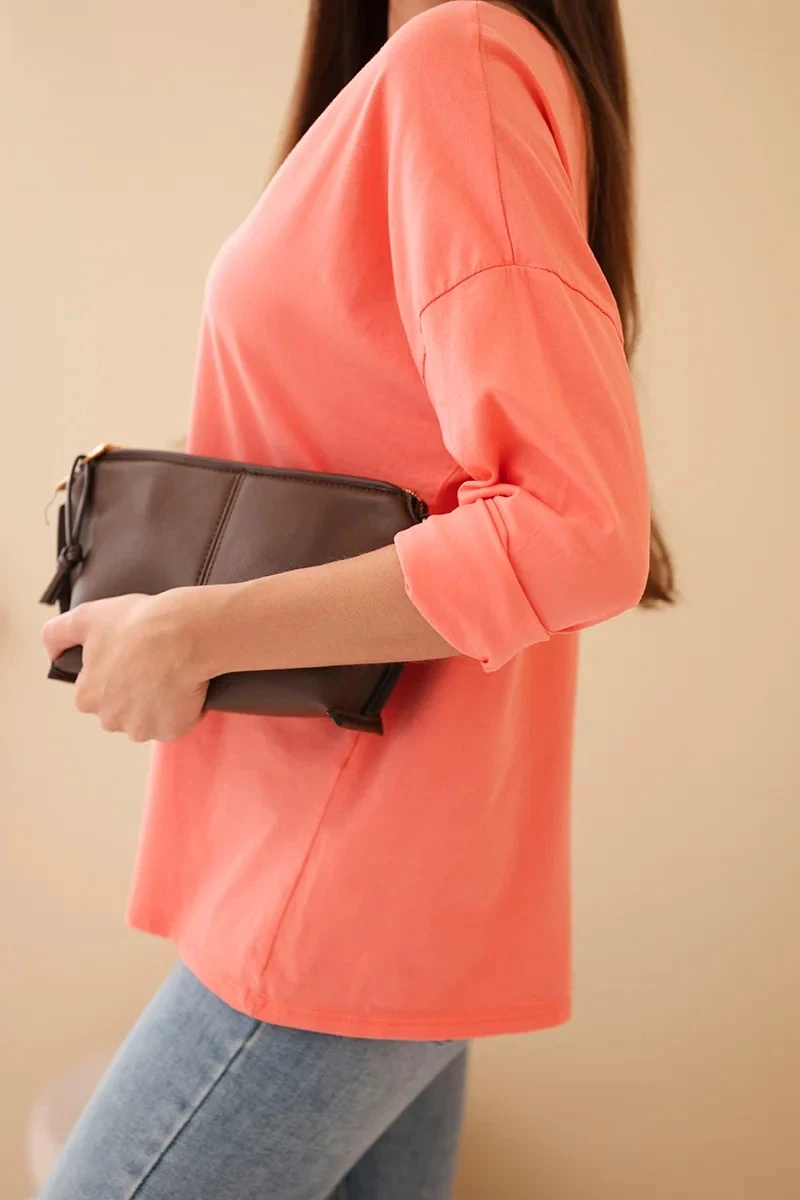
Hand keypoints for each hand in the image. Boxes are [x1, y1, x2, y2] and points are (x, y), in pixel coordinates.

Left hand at [41, 589, 211, 742]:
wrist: (183, 633)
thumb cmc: (137, 623)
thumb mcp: (87, 617)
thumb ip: (57, 635)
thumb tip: (51, 654)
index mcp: (87, 697)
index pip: (97, 694)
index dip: (114, 674)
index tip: (130, 658)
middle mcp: (110, 719)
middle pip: (122, 711)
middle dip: (134, 694)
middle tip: (152, 665)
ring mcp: (142, 728)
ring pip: (148, 720)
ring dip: (158, 704)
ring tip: (171, 674)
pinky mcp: (171, 730)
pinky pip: (175, 724)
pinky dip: (181, 710)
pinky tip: (185, 686)